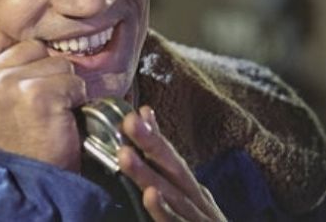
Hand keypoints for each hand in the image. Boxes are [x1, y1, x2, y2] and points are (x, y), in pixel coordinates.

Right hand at [0, 29, 87, 171]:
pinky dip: (75, 97)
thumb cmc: (7, 142)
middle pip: (31, 47)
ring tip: (49, 108)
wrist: (26, 180)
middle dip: (42, 70)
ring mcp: (7, 85)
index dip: (16, 55)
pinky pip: (71, 80)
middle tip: (36, 100)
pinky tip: (61, 115)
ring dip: (62, 84)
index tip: (20, 79)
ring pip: (55, 61)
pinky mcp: (37, 94)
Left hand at [118, 107, 226, 221]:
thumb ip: (164, 163)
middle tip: (130, 122)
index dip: (155, 136)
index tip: (136, 113)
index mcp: (192, 191)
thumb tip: (147, 118)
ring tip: (125, 155)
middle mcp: (198, 202)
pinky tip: (150, 196)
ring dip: (149, 175)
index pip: (173, 158)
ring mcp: (199, 220)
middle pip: (175, 169)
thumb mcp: (186, 199)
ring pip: (173, 196)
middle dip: (152, 144)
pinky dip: (164, 212)